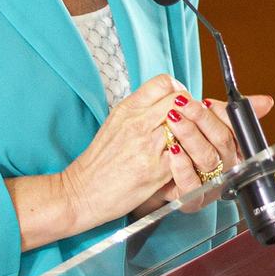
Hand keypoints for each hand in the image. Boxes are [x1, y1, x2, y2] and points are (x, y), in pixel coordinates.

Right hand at [56, 74, 192, 229]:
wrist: (82, 192)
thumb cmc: (100, 160)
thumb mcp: (115, 123)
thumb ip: (141, 109)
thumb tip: (168, 101)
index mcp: (128, 109)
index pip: (164, 83)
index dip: (178, 90)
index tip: (180, 103)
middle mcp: (138, 123)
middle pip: (179, 101)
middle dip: (191, 111)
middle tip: (191, 123)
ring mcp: (148, 146)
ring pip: (187, 126)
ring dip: (192, 134)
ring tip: (188, 142)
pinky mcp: (156, 170)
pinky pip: (185, 155)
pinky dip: (188, 157)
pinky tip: (182, 161)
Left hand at [157, 93, 273, 207]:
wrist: (161, 173)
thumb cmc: (187, 147)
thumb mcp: (208, 125)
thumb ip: (230, 112)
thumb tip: (266, 102)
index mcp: (237, 150)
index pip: (236, 128)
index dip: (220, 113)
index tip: (205, 101)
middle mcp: (228, 169)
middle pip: (222, 141)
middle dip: (202, 119)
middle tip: (183, 104)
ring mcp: (212, 186)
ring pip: (207, 159)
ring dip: (189, 135)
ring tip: (173, 118)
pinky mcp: (193, 201)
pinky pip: (191, 184)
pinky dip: (182, 165)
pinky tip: (172, 150)